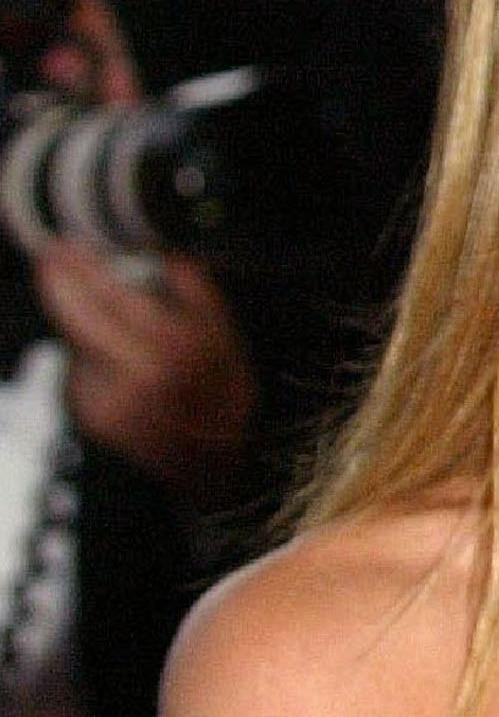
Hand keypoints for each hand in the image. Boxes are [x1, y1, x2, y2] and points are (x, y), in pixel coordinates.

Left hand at [29, 246, 253, 502]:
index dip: (85, 269)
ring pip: (77, 340)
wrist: (208, 472)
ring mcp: (109, 396)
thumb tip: (172, 261)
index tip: (66, 244)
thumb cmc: (224, 403)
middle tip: (48, 252)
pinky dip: (83, 346)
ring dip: (66, 308)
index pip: (115, 298)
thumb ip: (202, 301)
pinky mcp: (93, 413)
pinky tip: (89, 334)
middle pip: (82, 315)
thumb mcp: (231, 347)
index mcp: (174, 349)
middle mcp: (135, 372)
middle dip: (60, 281)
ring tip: (57, 277)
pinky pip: (82, 367)